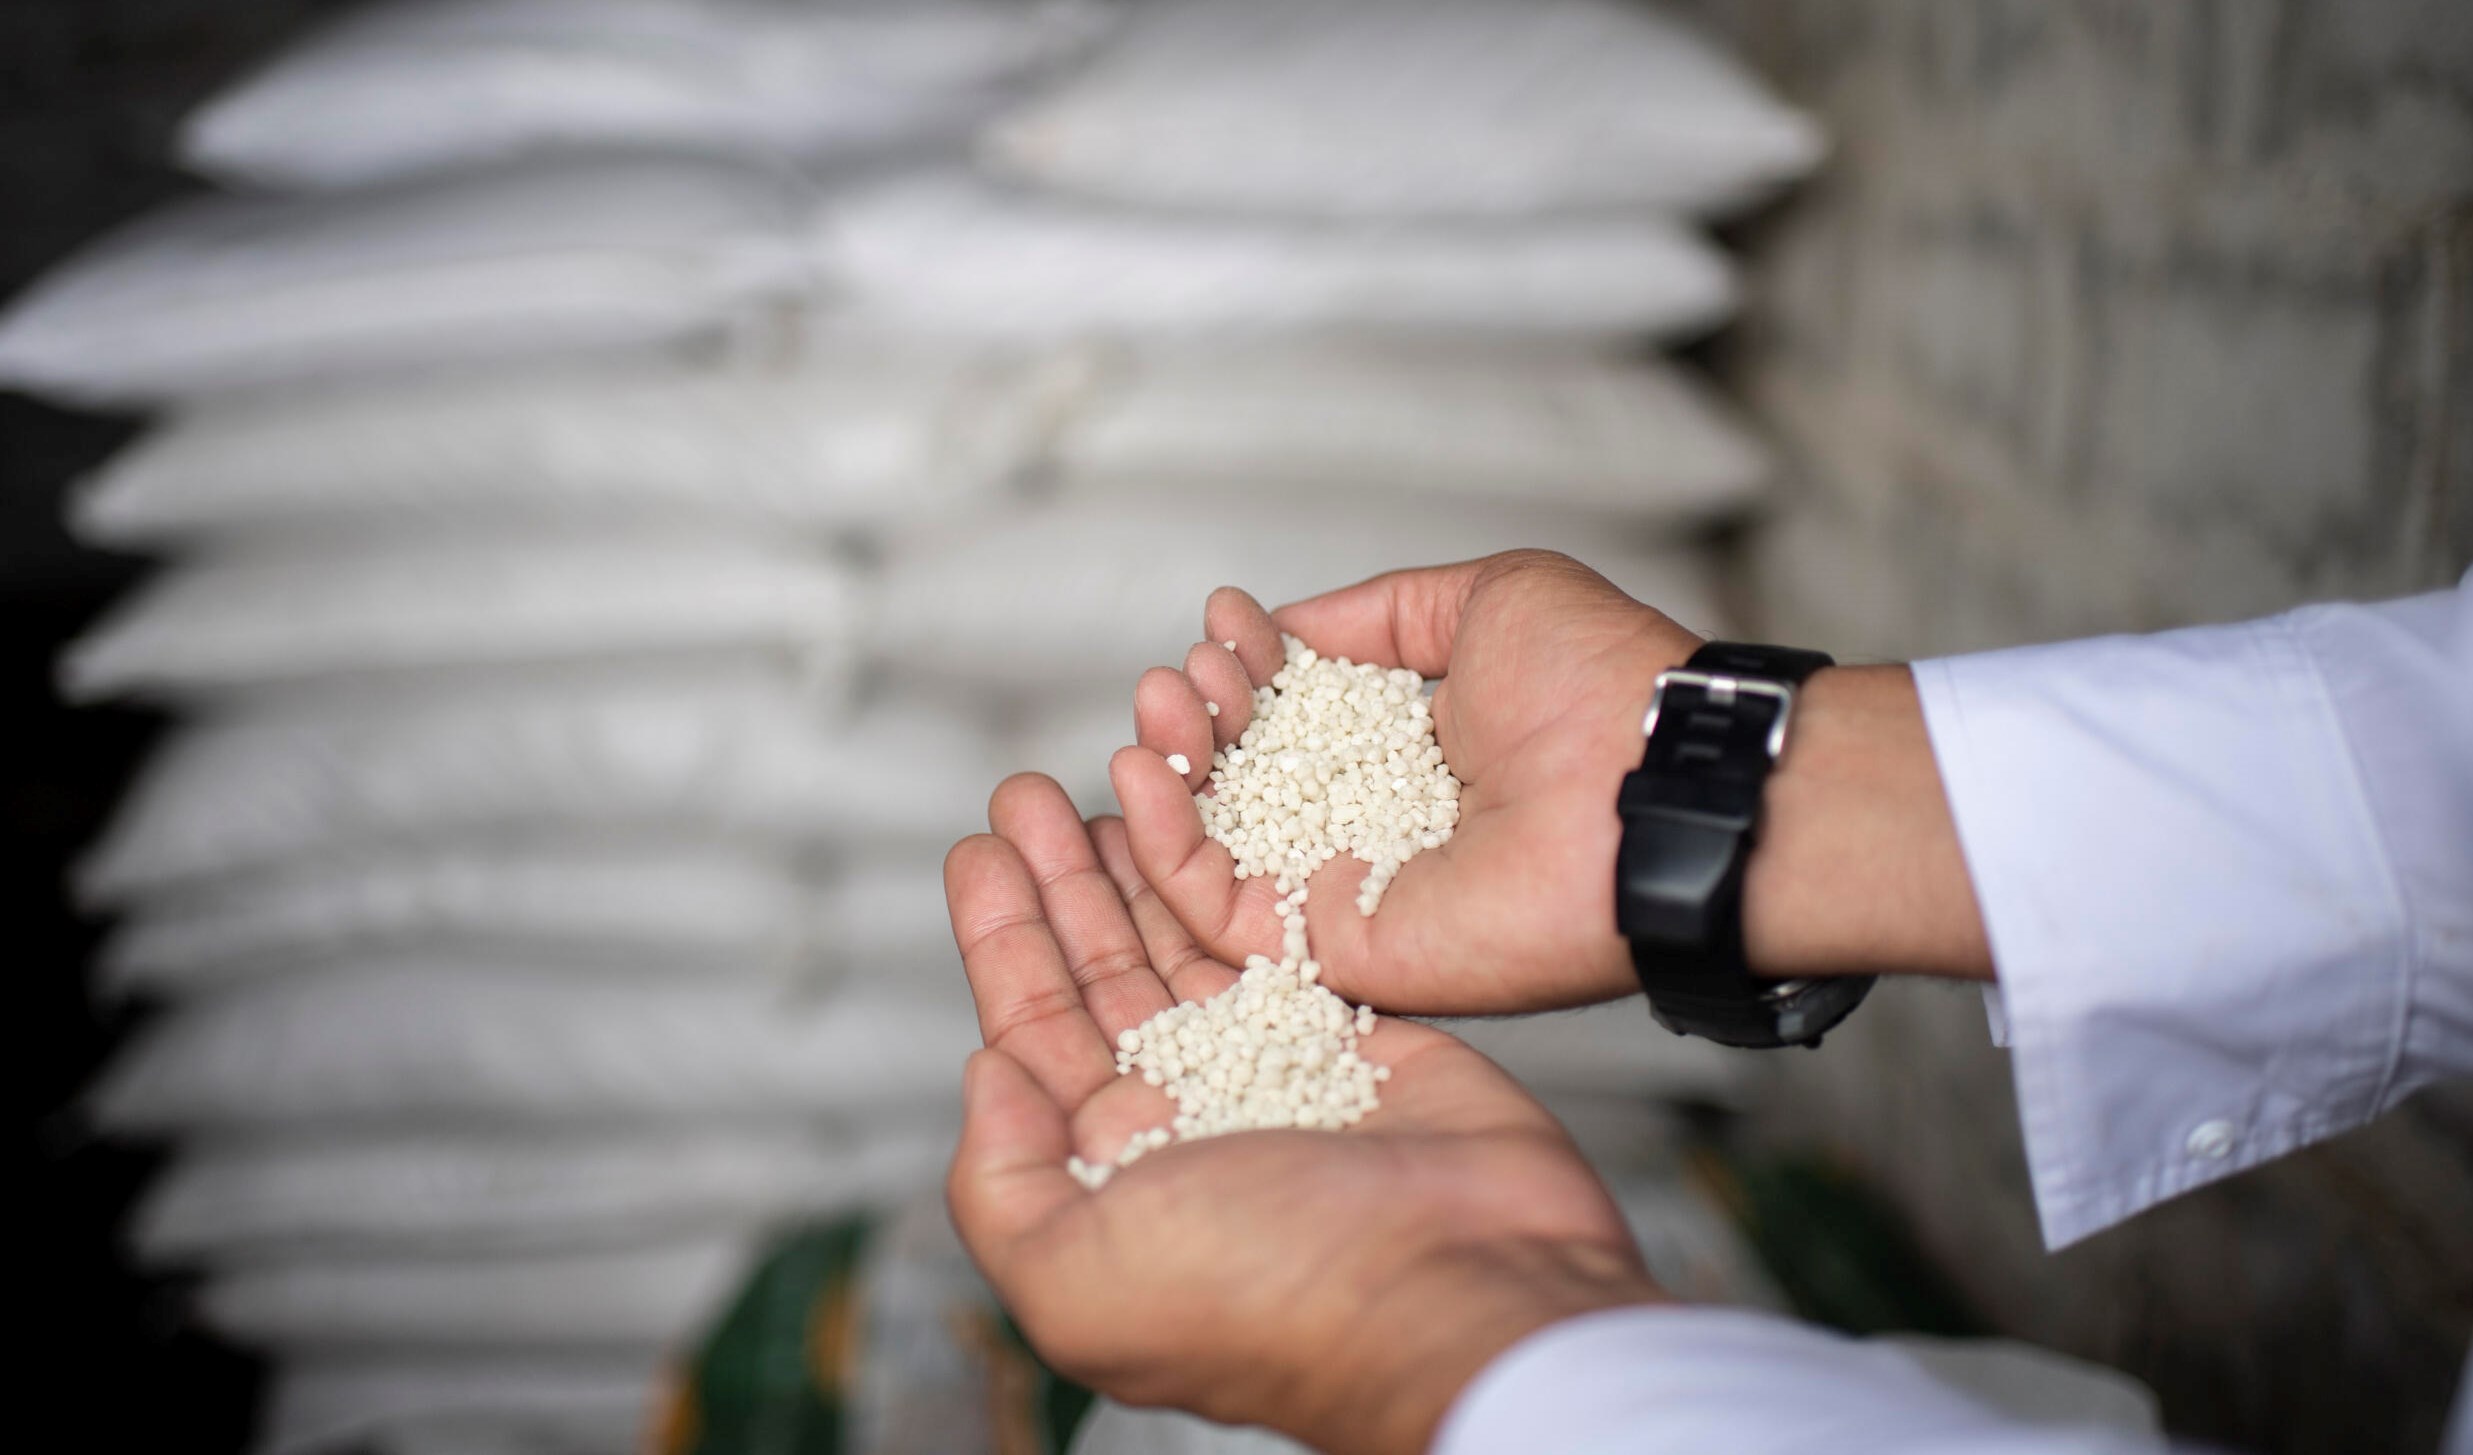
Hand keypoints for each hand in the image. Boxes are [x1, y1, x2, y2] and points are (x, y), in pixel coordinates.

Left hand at [943, 774, 1660, 1454]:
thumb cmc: (1274, 1298)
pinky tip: (1202, 821)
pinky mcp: (1348, 1033)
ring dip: (1131, 865)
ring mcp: (1263, 1072)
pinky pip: (1271, 938)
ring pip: (1179, 947)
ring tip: (1096, 785)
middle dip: (1057, 883)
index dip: (1001, 941)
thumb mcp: (1078, 1280)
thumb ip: (1001, 1187)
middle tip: (1027, 793)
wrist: (1462, 1288)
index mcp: (1109, 1179)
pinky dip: (1229, 879)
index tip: (976, 851)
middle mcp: (1181, 1121)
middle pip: (1098, 976)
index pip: (1031, 1037)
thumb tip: (985, 1074)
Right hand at [1112, 550, 1694, 1013]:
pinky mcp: (1336, 952)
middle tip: (1182, 674)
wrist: (1651, 782)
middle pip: (1240, 787)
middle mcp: (1378, 831)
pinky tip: (1143, 772)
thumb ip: (1381, 615)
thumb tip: (1289, 625)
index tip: (1227, 626)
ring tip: (1157, 707)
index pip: (1293, 722)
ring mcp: (1354, 896)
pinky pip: (1219, 917)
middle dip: (1196, 719)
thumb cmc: (1602, 689)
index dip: (1246, 672)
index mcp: (1414, 757)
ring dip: (1166, 774)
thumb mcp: (1488, 600)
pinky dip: (1162, 848)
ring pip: (1213, 849)